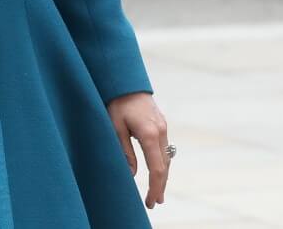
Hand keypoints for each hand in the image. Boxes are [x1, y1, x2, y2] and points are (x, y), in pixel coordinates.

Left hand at [107, 92, 169, 207]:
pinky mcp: (161, 123)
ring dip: (163, 175)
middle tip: (154, 202)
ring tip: (157, 191)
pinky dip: (162, 162)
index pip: (157, 168)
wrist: (125, 81)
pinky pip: (165, 148)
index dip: (155, 187)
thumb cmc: (117, 103)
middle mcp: (160, 131)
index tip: (150, 201)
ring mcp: (162, 126)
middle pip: (165, 165)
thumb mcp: (115, 128)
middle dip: (160, 185)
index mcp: (149, 133)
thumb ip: (125, 152)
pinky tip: (157, 170)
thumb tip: (132, 174)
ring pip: (167, 157)